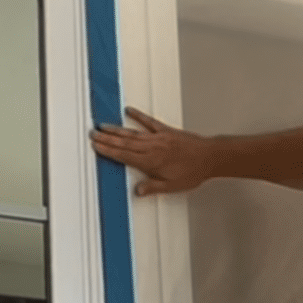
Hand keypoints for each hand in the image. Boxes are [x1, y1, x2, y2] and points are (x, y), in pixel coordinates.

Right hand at [90, 108, 215, 196]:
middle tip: (92, 134)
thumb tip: (137, 191)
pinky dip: (138, 115)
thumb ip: (153, 187)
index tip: (96, 146)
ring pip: (132, 133)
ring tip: (102, 126)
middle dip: (107, 139)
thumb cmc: (193, 172)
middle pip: (124, 143)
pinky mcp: (166, 131)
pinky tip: (129, 111)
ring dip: (116, 129)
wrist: (210, 157)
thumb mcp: (172, 186)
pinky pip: (149, 121)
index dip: (108, 151)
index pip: (124, 156)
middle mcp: (152, 147)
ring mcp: (158, 137)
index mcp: (151, 162)